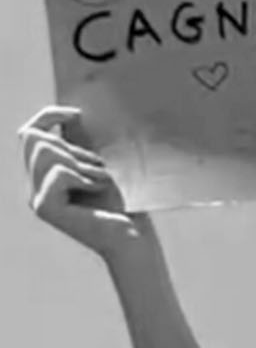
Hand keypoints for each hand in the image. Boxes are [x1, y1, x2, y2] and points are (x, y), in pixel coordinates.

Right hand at [20, 106, 148, 262]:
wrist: (135, 238)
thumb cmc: (125, 203)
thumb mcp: (99, 164)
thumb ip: (81, 142)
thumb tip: (75, 110)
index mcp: (44, 175)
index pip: (29, 134)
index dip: (48, 116)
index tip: (77, 114)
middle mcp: (34, 186)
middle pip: (33, 138)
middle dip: (72, 146)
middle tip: (100, 169)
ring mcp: (36, 198)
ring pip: (45, 151)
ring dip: (81, 162)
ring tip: (101, 180)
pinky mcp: (45, 207)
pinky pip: (59, 172)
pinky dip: (85, 176)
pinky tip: (98, 190)